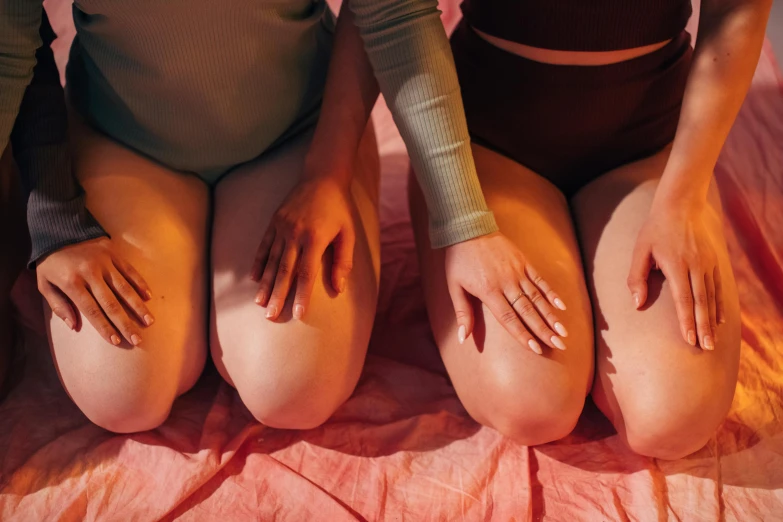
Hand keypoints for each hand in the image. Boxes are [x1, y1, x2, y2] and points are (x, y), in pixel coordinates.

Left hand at [36, 238, 153, 345]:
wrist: (59, 228)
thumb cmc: (51, 262)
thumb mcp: (44, 284)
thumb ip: (58, 306)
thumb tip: (74, 326)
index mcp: (72, 283)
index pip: (91, 310)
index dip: (104, 327)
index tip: (116, 341)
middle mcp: (90, 274)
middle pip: (111, 303)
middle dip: (125, 323)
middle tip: (137, 339)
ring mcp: (104, 263)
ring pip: (124, 289)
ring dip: (138, 307)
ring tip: (149, 322)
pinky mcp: (114, 254)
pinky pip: (129, 271)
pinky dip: (140, 284)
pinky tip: (148, 297)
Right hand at [252, 176, 353, 319]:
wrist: (322, 177)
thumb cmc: (339, 208)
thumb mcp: (348, 234)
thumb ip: (343, 261)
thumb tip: (338, 288)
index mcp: (315, 238)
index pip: (307, 273)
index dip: (302, 295)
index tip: (298, 314)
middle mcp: (295, 234)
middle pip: (284, 271)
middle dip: (278, 295)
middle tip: (271, 316)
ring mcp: (282, 227)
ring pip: (271, 261)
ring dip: (265, 284)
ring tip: (260, 303)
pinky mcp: (274, 221)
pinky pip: (264, 246)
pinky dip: (258, 263)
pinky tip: (254, 279)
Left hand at [445, 232, 567, 353]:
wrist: (468, 228)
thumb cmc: (459, 260)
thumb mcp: (454, 287)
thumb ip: (462, 314)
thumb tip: (463, 339)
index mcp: (488, 291)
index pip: (508, 318)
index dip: (522, 335)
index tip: (535, 349)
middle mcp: (506, 283)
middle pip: (527, 311)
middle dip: (543, 330)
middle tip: (558, 345)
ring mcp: (517, 272)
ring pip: (537, 297)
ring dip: (551, 315)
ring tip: (563, 332)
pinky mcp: (523, 262)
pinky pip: (540, 280)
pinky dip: (551, 293)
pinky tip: (562, 306)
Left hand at [628, 202, 723, 349]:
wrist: (681, 204)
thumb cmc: (655, 229)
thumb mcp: (640, 250)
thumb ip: (636, 278)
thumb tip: (637, 304)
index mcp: (676, 265)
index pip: (683, 299)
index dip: (686, 321)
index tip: (688, 340)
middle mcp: (696, 266)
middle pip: (701, 302)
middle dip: (703, 327)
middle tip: (706, 347)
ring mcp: (708, 263)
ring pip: (712, 297)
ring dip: (712, 320)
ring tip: (712, 340)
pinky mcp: (714, 261)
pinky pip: (719, 287)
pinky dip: (720, 304)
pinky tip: (720, 319)